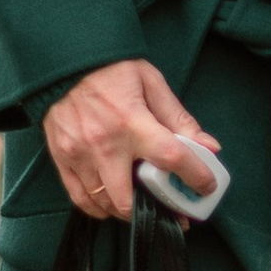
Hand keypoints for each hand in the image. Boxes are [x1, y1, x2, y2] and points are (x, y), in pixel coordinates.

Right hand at [42, 61, 221, 221]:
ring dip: (127, 210)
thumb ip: (179, 118)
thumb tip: (209, 147)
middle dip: (155, 208)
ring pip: (105, 203)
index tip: (206, 186)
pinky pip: (80, 198)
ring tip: (143, 203)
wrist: (63, 60)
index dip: (195, 177)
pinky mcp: (61, 158)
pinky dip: (98, 208)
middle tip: (171, 206)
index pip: (171, 159)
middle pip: (130, 199)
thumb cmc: (110, 69)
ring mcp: (79, 154)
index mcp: (132, 121)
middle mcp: (104, 143)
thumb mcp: (151, 83)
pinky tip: (113, 204)